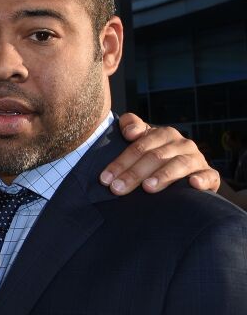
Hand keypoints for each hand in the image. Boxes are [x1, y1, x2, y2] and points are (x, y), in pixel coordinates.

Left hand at [99, 112, 219, 194]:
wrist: (186, 170)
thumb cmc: (156, 154)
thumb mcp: (142, 139)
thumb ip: (130, 125)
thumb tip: (130, 132)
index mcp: (163, 134)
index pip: (138, 147)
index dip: (120, 162)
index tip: (104, 179)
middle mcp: (181, 144)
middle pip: (154, 157)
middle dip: (133, 174)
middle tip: (117, 189)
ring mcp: (196, 159)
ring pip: (179, 165)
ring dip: (163, 176)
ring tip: (148, 187)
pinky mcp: (210, 175)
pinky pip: (209, 176)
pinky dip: (202, 179)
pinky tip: (193, 184)